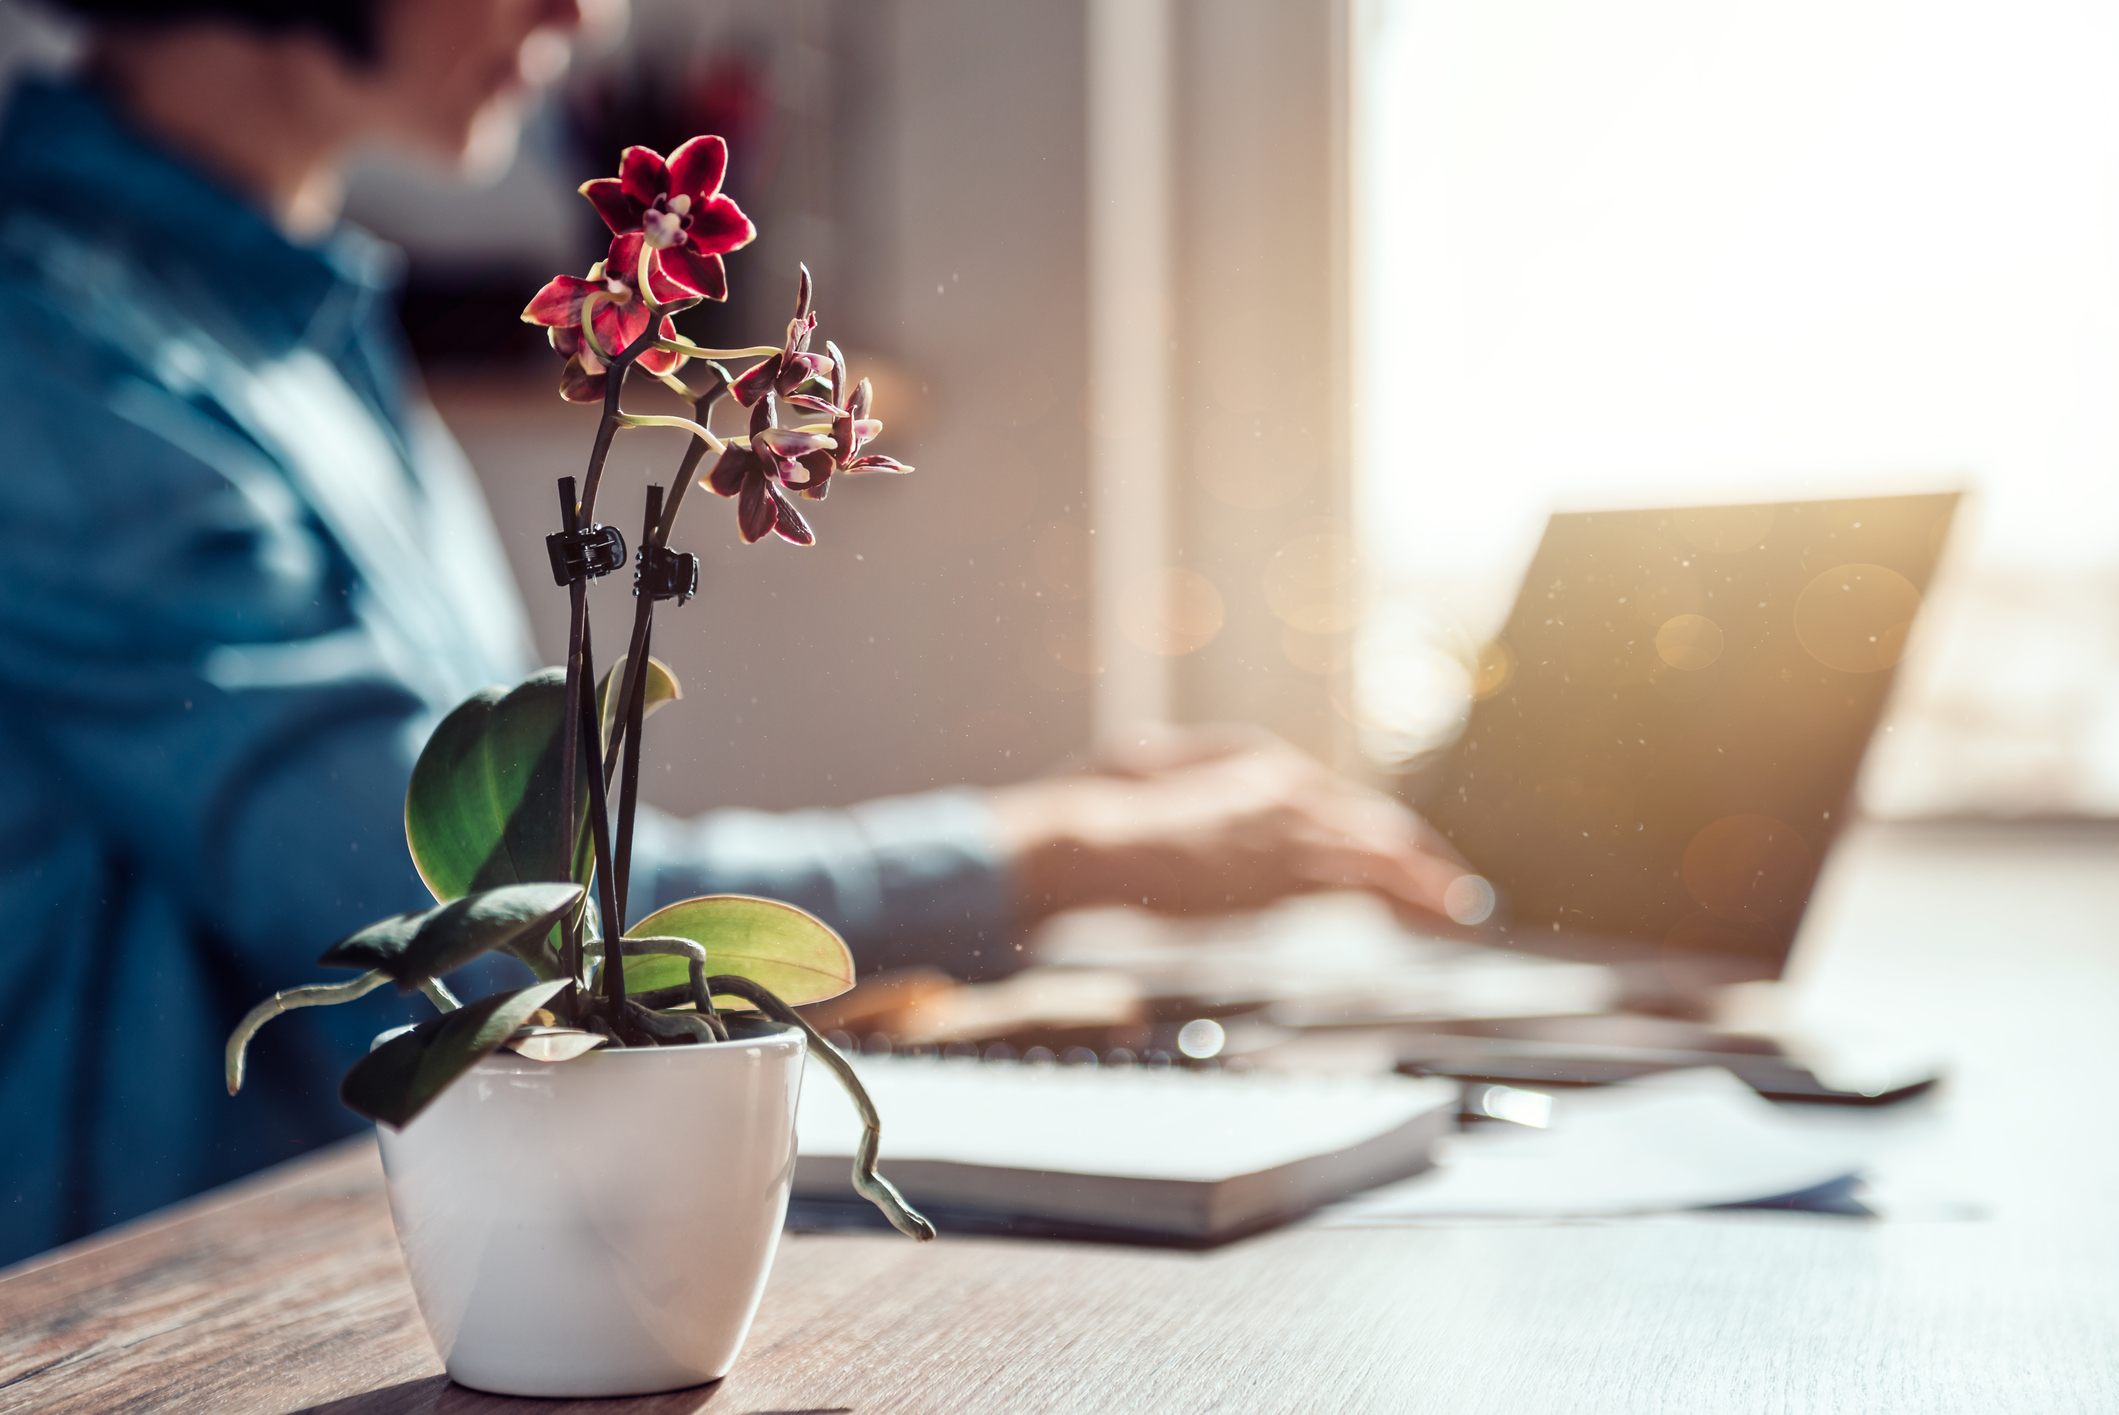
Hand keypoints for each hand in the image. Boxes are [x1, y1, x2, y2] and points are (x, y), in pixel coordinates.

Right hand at [988, 726, 1487, 929]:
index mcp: (1254, 763)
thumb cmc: (1098, 814)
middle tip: (1455, 890)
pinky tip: (1452, 914)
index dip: (1371, 836)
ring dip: (1430, 881)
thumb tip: (1178, 785)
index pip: (1333, 805)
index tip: (1397, 860)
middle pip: (1370, 824)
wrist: (1091, 842)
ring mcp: (1293, 825)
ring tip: (1468, 910)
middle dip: (1417, 858)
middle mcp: (1286, 786)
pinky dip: (1421, 895)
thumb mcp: (1141, 774)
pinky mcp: (1294, 865)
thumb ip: (1180, 781)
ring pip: (1383, 850)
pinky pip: (1374, 880)